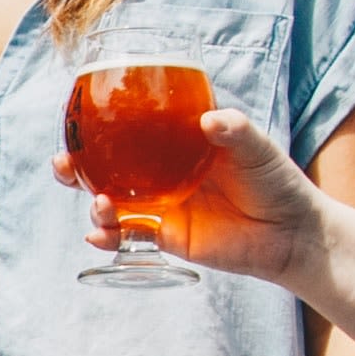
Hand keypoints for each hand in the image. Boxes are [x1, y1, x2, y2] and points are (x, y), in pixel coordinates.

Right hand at [56, 107, 319, 280]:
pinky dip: (108, 237)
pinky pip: (127, 236)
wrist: (292, 234)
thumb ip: (234, 130)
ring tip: (99, 203)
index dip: (98, 123)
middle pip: (106, 165)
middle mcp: (161, 171)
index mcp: (177, 141)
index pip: (130, 127)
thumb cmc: (277, 181)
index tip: (75, 118)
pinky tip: (99, 236)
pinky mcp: (166, 236)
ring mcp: (161, 204)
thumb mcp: (257, 148)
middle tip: (62, 162)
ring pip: (111, 201)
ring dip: (92, 202)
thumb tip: (209, 119)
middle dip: (75, 165)